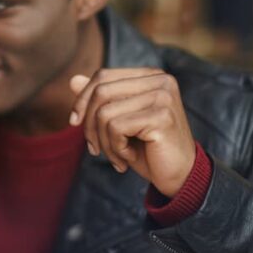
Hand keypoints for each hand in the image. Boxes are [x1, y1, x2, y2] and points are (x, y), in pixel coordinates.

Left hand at [69, 68, 195, 196]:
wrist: (180, 176)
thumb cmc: (148, 149)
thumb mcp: (118, 123)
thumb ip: (98, 100)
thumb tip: (72, 80)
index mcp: (150, 76)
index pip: (103, 76)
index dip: (82, 99)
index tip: (74, 122)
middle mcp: (160, 80)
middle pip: (101, 92)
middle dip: (89, 125)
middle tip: (94, 149)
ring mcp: (163, 96)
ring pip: (105, 113)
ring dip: (103, 142)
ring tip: (117, 157)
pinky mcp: (162, 116)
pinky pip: (116, 128)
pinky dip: (115, 149)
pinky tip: (129, 158)